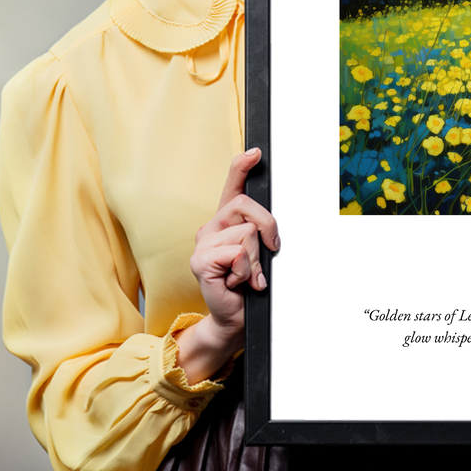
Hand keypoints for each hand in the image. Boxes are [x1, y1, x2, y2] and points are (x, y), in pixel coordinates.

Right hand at [175, 148, 279, 382]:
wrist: (235, 317)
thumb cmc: (249, 284)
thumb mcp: (260, 252)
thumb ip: (261, 233)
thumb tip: (271, 225)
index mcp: (226, 221)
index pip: (232, 186)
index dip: (242, 167)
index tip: (256, 152)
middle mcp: (211, 227)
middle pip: (247, 206)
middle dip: (268, 228)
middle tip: (269, 252)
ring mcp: (202, 243)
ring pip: (246, 233)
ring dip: (256, 259)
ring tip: (247, 275)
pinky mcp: (200, 261)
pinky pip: (237, 253)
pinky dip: (246, 271)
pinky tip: (237, 282)